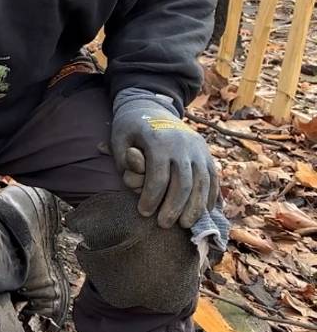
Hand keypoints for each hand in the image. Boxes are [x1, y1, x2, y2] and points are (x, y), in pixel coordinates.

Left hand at [109, 89, 218, 228]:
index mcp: (160, 140)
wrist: (153, 107)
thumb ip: (124, 160)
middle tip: (164, 224)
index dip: (151, 198)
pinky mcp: (207, 154)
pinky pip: (213, 179)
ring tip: (184, 224)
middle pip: (183, 183)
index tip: (143, 212)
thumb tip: (134, 182)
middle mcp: (183, 145)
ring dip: (195, 208)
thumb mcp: (119, 138)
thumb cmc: (131, 128)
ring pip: (202, 183)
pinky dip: (209, 197)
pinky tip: (202, 213)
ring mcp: (198, 149)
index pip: (158, 176)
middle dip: (174, 207)